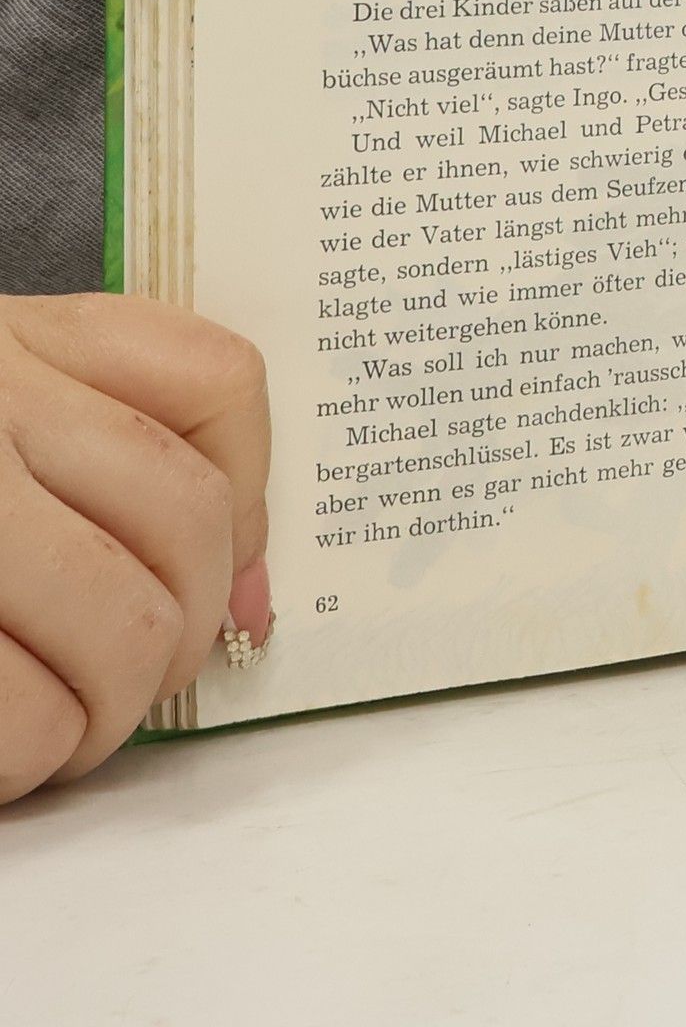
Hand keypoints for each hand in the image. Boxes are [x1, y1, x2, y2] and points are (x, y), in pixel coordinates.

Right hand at [0, 294, 270, 802]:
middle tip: (131, 685)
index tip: (230, 586)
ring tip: (60, 729)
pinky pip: (14, 712)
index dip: (248, 503)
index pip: (213, 377)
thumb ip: (117, 467)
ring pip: (118, 623)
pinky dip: (25, 755)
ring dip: (107, 712)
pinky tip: (1, 750)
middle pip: (183, 521)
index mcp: (13, 339)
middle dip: (181, 633)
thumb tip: (253, 605)